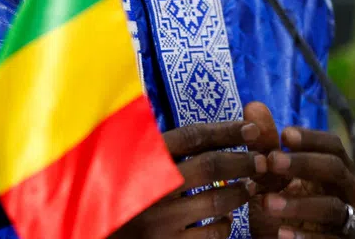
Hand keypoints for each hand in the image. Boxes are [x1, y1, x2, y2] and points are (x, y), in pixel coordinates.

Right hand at [113, 120, 260, 237]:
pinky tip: (227, 218)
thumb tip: (199, 126)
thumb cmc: (112, 192)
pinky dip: (225, 224)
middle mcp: (151, 188)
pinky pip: (211, 235)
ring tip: (249, 187)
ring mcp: (160, 221)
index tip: (251, 128)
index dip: (226, 130)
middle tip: (262, 160)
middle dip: (243, 160)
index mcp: (141, 159)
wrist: (92, 232)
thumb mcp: (124, 161)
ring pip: (217, 202)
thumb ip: (156, 145)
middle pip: (211, 166)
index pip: (193, 137)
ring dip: (240, 193)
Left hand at [261, 127, 354, 238]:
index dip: (311, 138)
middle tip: (272, 161)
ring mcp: (346, 218)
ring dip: (299, 203)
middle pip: (335, 169)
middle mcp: (346, 190)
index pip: (332, 145)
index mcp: (334, 167)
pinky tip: (281, 233)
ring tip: (266, 202)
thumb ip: (265, 145)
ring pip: (332, 206)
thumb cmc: (285, 200)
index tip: (284, 135)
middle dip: (304, 163)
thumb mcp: (272, 176)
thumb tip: (253, 105)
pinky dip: (306, 237)